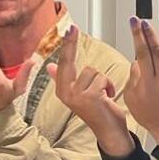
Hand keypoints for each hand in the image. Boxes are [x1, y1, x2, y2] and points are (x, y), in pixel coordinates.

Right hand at [47, 25, 132, 156]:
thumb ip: (63, 79)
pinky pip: (102, 79)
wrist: (109, 131)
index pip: (63, 63)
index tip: (67, 29)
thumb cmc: (97, 112)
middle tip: (73, 28)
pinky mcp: (90, 96)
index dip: (66, 45)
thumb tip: (49, 66)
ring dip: (103, 80)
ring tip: (103, 94)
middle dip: (71, 44)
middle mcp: (66, 93)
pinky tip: (107, 98)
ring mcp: (76, 95)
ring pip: (92, 71)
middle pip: (70, 61)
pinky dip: (109, 86)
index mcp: (62, 90)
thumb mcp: (78, 94)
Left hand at [124, 17, 158, 146]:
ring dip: (142, 64)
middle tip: (133, 20)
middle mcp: (149, 84)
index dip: (150, 36)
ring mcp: (137, 90)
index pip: (156, 52)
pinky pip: (131, 78)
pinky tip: (147, 87)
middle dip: (137, 35)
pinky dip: (137, 76)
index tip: (145, 24)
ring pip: (135, 66)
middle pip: (140, 53)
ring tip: (153, 79)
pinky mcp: (129, 96)